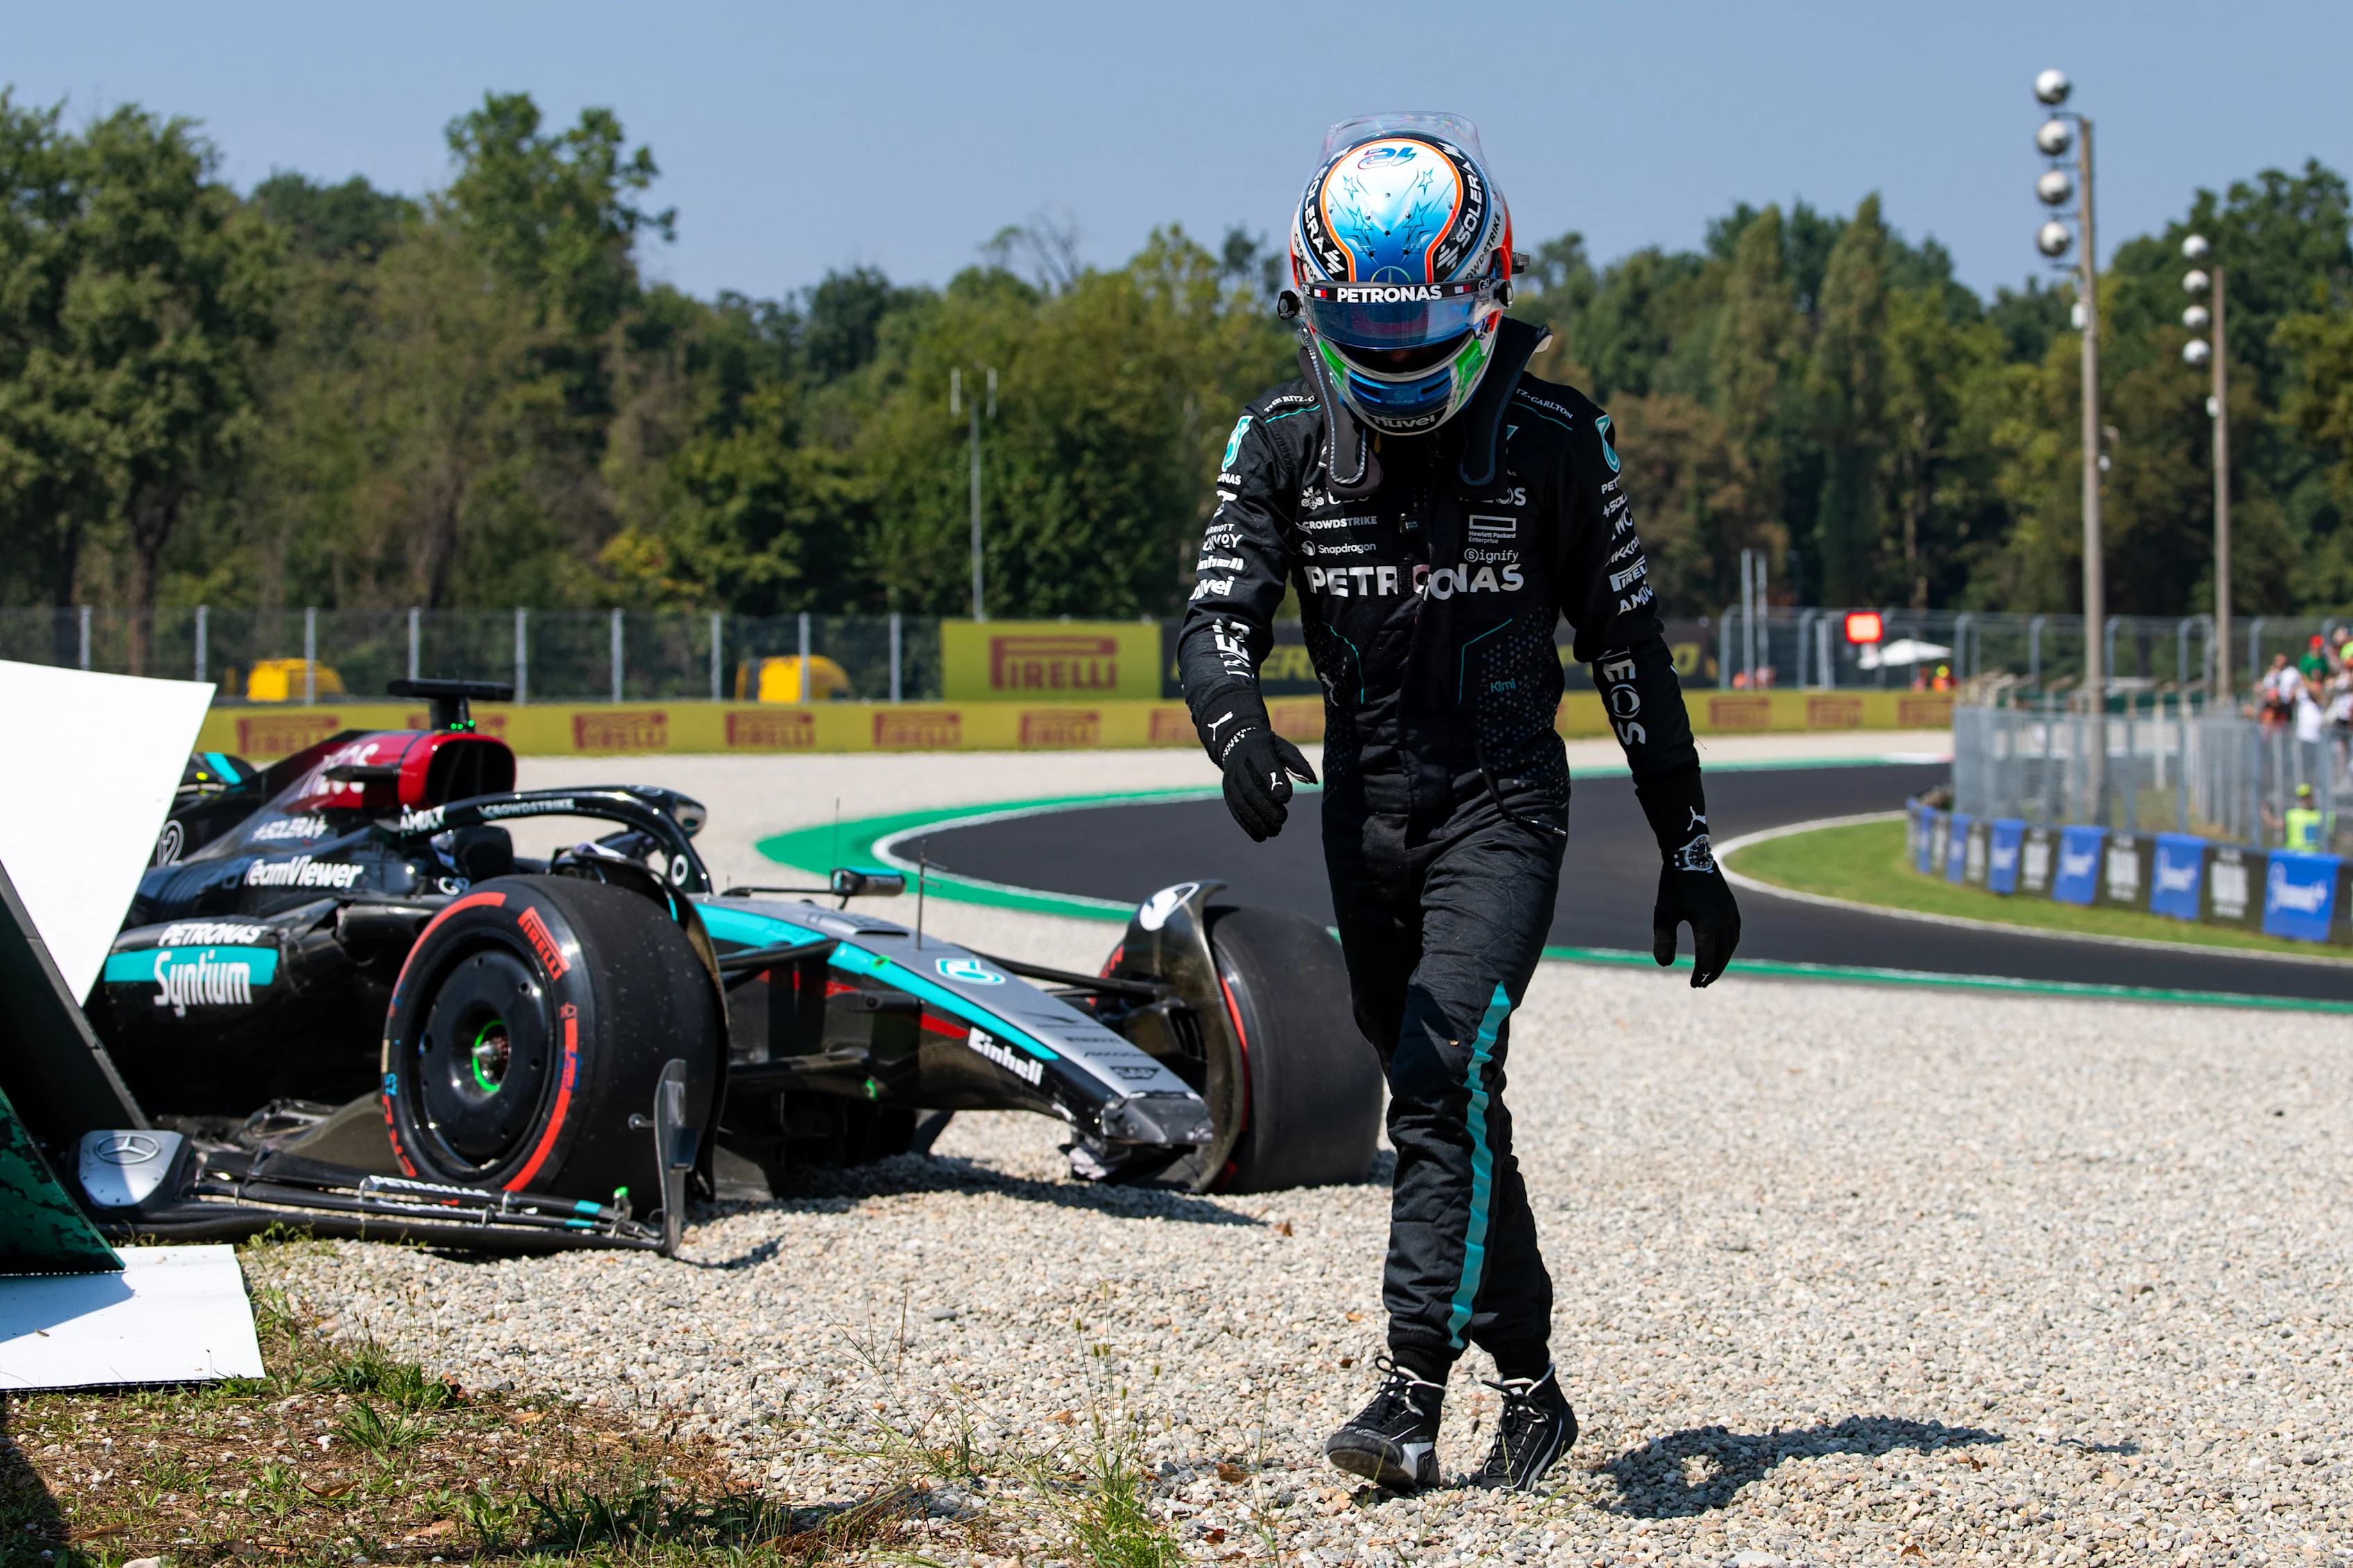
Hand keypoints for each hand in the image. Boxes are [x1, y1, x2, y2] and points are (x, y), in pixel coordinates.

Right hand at [1218, 727, 1316, 840]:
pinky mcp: (1228, 793)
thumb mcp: (1283, 748)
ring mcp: (1231, 781)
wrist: (1236, 744)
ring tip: (1274, 831)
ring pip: (1241, 804)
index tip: (1286, 797)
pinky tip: (1261, 836)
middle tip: (1281, 819)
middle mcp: (1240, 766)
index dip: (1274, 783)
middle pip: (1250, 790)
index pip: (1263, 766)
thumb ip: (1297, 762)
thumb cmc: (1268, 748)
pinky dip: (1248, 826)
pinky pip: (1236, 811)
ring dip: (1257, 821)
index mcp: (1256, 750)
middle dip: (1265, 808)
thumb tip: (1314, 781)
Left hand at [1652, 853, 1739, 987]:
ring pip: (1731, 945)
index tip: (1692, 984)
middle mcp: (1723, 920)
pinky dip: (1730, 946)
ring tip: (1711, 973)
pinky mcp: (1732, 906)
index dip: (1700, 975)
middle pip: (1722, 956)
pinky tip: (1722, 951)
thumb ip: (1664, 940)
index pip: (1706, 959)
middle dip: (1712, 973)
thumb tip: (1664, 965)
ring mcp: (1730, 913)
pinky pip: (1735, 933)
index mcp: (1707, 924)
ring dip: (1722, 961)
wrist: (1690, 855)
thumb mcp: (1663, 914)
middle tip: (1701, 985)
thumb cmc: (1674, 885)